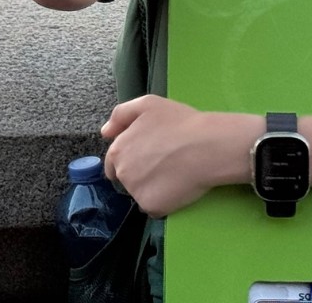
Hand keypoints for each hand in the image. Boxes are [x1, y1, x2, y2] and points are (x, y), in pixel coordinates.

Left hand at [101, 95, 232, 216]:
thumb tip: (105, 132)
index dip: (132, 159)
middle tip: (165, 162)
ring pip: (140, 193)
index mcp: (118, 149)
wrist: (207, 146)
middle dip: (141, 173)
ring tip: (174, 173)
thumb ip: (120, 115)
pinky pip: (154, 207)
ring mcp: (136, 192)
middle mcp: (122, 173)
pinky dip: (164, 201)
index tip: (150, 156)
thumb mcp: (148, 104)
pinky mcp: (152, 206)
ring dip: (152, 187)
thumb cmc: (179, 122)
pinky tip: (178, 187)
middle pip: (127, 179)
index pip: (114, 163)